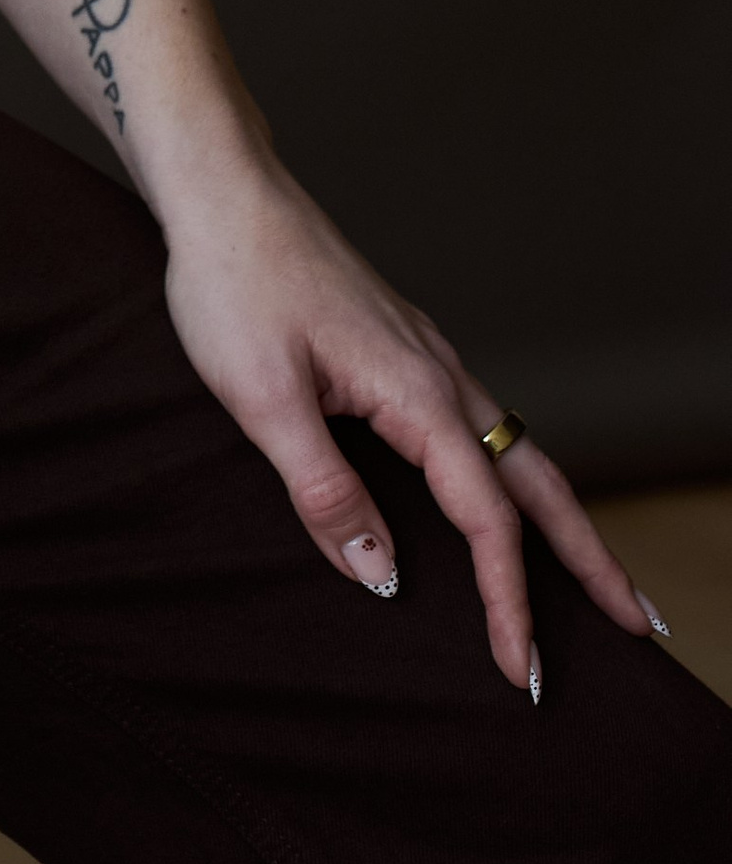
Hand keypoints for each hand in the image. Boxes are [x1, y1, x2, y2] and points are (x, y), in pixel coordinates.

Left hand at [159, 157, 653, 695]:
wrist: (223, 191)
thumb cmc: (234, 284)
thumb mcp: (262, 399)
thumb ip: (324, 491)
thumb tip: (383, 576)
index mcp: (417, 394)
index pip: (487, 523)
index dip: (508, 602)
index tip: (522, 672)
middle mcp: (441, 376)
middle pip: (540, 484)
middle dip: (592, 561)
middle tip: (640, 627)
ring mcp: (428, 358)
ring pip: (518, 452)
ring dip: (562, 520)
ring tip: (594, 579)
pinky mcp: (403, 349)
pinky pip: (482, 428)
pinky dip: (515, 478)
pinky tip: (502, 496)